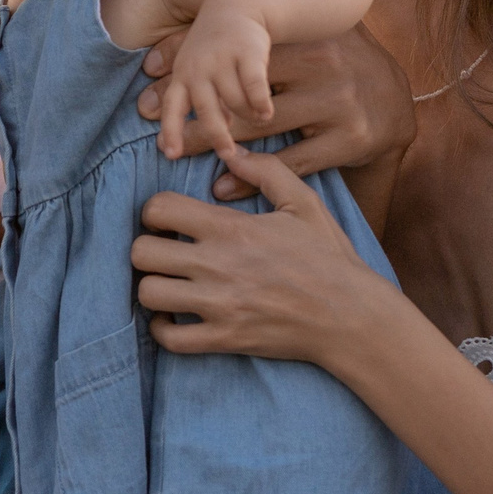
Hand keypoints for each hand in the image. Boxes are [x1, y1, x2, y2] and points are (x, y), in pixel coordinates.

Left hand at [131, 147, 400, 370]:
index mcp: (232, 228)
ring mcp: (218, 306)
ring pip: (148, 294)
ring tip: (169, 283)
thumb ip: (265, 170)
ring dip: (152, 287)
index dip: (156, 211)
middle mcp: (218, 266)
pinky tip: (174, 318)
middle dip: (146, 248)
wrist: (351, 316)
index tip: (169, 221)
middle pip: (141, 252)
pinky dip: (163, 329)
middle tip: (164, 252)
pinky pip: (168, 339)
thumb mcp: (304, 202)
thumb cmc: (329, 257)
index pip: (158, 208)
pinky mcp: (224, 340)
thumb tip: (231, 154)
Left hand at [141, 23, 412, 197]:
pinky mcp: (350, 140)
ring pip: (260, 126)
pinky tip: (223, 184)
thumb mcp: (308, 39)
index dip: (191, 60)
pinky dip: (252, 176)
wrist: (398, 104)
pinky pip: (290, 162)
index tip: (148, 76)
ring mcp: (340, 103)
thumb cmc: (336, 69)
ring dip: (213, 142)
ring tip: (179, 153)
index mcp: (311, 36)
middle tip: (150, 119)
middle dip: (194, 106)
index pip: (237, 50)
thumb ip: (257, 35)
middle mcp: (327, 65)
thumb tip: (182, 35)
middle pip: (242, 89)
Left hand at [155, 8, 275, 160]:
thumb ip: (199, 98)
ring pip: (234, 102)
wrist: (238, 3)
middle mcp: (199, 67)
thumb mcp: (196, 65)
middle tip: (227, 154)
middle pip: (206, 110)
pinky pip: (254, 86)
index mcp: (184, 74)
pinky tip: (267, 113)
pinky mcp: (248, 52)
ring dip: (246, 116)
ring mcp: (223, 59)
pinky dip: (260, 102)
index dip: (171, 130)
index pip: (173, 106)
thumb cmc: (215, 43)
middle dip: (216, 135)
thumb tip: (204, 134)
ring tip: (256, 120)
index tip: (170, 154)